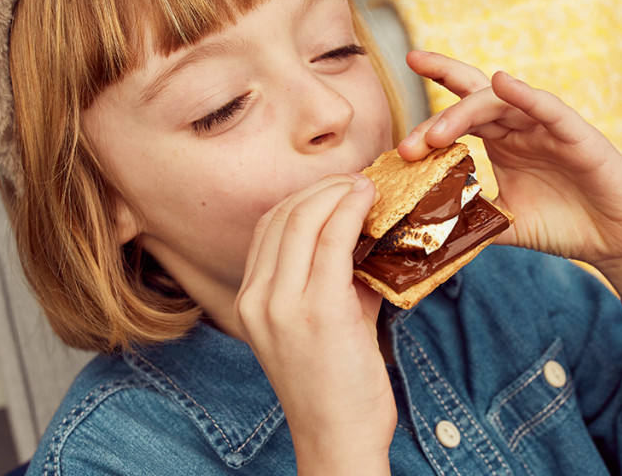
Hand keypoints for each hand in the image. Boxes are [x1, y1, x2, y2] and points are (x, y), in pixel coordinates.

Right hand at [234, 174, 393, 474]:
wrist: (338, 439)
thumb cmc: (336, 386)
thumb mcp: (325, 323)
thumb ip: (337, 279)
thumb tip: (366, 237)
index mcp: (250, 302)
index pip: (267, 229)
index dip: (302, 199)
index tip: (336, 189)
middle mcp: (257, 300)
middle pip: (281, 216)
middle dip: (322, 188)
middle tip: (357, 181)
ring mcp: (282, 305)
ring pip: (304, 219)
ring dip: (338, 192)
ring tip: (366, 187)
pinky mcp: (318, 310)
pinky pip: (333, 240)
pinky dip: (352, 211)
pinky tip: (370, 203)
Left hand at [398, 51, 621, 271]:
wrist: (617, 241)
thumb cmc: (565, 225)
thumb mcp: (504, 224)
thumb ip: (468, 220)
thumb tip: (422, 232)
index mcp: (502, 141)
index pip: (459, 115)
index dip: (429, 116)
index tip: (397, 135)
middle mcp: (521, 126)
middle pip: (474, 97)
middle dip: (440, 90)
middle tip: (409, 111)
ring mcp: (548, 126)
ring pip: (502, 102)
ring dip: (465, 112)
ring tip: (436, 135)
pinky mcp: (578, 135)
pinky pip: (549, 107)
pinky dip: (526, 94)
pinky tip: (503, 83)